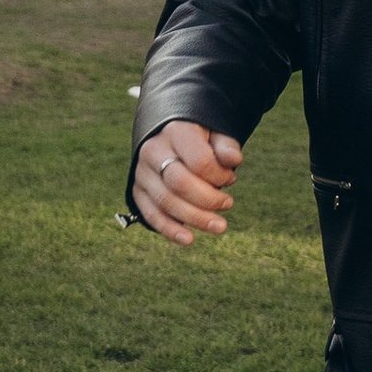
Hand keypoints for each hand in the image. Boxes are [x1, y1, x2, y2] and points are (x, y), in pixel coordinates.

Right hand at [132, 120, 242, 246]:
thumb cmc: (199, 137)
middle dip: (208, 200)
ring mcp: (142, 173)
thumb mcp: (215, 133)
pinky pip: (151, 214)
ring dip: (195, 218)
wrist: (168, 135)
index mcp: (176, 132)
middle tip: (228, 204)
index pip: (198, 160)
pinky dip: (170, 230)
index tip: (231, 178)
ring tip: (220, 226)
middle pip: (179, 183)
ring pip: (166, 202)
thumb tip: (234, 160)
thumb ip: (226, 145)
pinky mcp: (138, 191)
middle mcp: (153, 151)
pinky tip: (188, 239)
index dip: (219, 175)